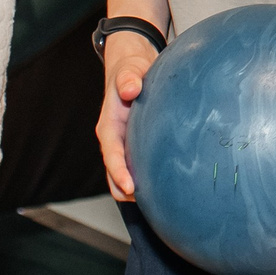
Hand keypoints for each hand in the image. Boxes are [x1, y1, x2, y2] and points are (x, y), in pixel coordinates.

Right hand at [95, 29, 159, 202]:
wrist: (132, 71)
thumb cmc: (131, 71)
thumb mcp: (129, 70)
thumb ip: (128, 79)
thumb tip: (131, 89)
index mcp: (109, 125)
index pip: (112, 153)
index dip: (119, 171)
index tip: (130, 187)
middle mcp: (114, 140)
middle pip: (115, 173)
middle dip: (127, 190)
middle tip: (149, 205)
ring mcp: (124, 146)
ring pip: (125, 175)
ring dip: (137, 189)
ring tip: (160, 203)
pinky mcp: (135, 147)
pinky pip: (138, 167)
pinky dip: (147, 179)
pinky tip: (166, 188)